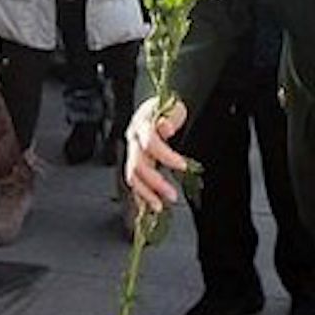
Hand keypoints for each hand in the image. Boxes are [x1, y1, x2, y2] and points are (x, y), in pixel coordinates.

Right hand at [124, 96, 188, 210]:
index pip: (150, 143)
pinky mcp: (134, 162)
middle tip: (172, 195)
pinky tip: (149, 204)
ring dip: (146, 193)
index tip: (182, 165)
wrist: (159, 108)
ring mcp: (132, 151)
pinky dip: (141, 195)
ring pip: (132, 176)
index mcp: (142, 124)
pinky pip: (134, 181)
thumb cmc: (168, 108)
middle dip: (155, 182)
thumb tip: (166, 127)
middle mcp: (133, 139)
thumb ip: (170, 117)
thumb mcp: (174, 107)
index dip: (166, 156)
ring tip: (159, 206)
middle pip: (138, 165)